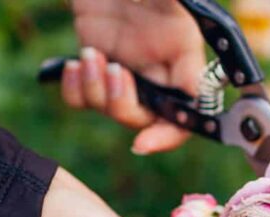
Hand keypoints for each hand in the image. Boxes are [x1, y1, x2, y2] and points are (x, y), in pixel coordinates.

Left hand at [61, 0, 205, 153]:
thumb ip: (179, 20)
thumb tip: (196, 85)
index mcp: (183, 56)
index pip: (189, 111)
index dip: (170, 134)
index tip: (144, 142)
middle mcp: (157, 68)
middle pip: (146, 117)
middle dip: (124, 106)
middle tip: (111, 72)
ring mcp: (126, 68)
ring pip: (112, 109)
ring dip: (95, 92)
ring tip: (88, 57)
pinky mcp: (95, 63)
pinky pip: (84, 98)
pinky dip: (75, 89)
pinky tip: (73, 64)